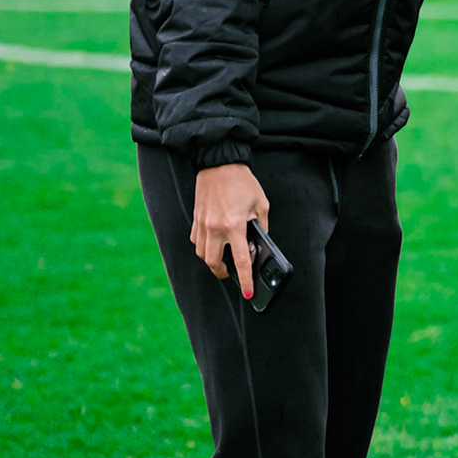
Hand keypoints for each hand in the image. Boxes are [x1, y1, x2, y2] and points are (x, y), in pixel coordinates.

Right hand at [191, 163, 269, 300]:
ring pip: (202, 254)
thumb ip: (261, 226)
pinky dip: (203, 247)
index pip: (240, 261)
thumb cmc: (242, 182)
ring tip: (222, 259)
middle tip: (231, 274)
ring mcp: (203, 224)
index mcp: (234, 225)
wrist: (219, 163)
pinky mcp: (196, 220)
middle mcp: (215, 228)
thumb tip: (259, 243)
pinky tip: (213, 243)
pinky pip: (196, 241)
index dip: (245, 280)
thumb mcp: (261, 204)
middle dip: (222, 273)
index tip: (248, 293)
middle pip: (214, 263)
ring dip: (212, 261)